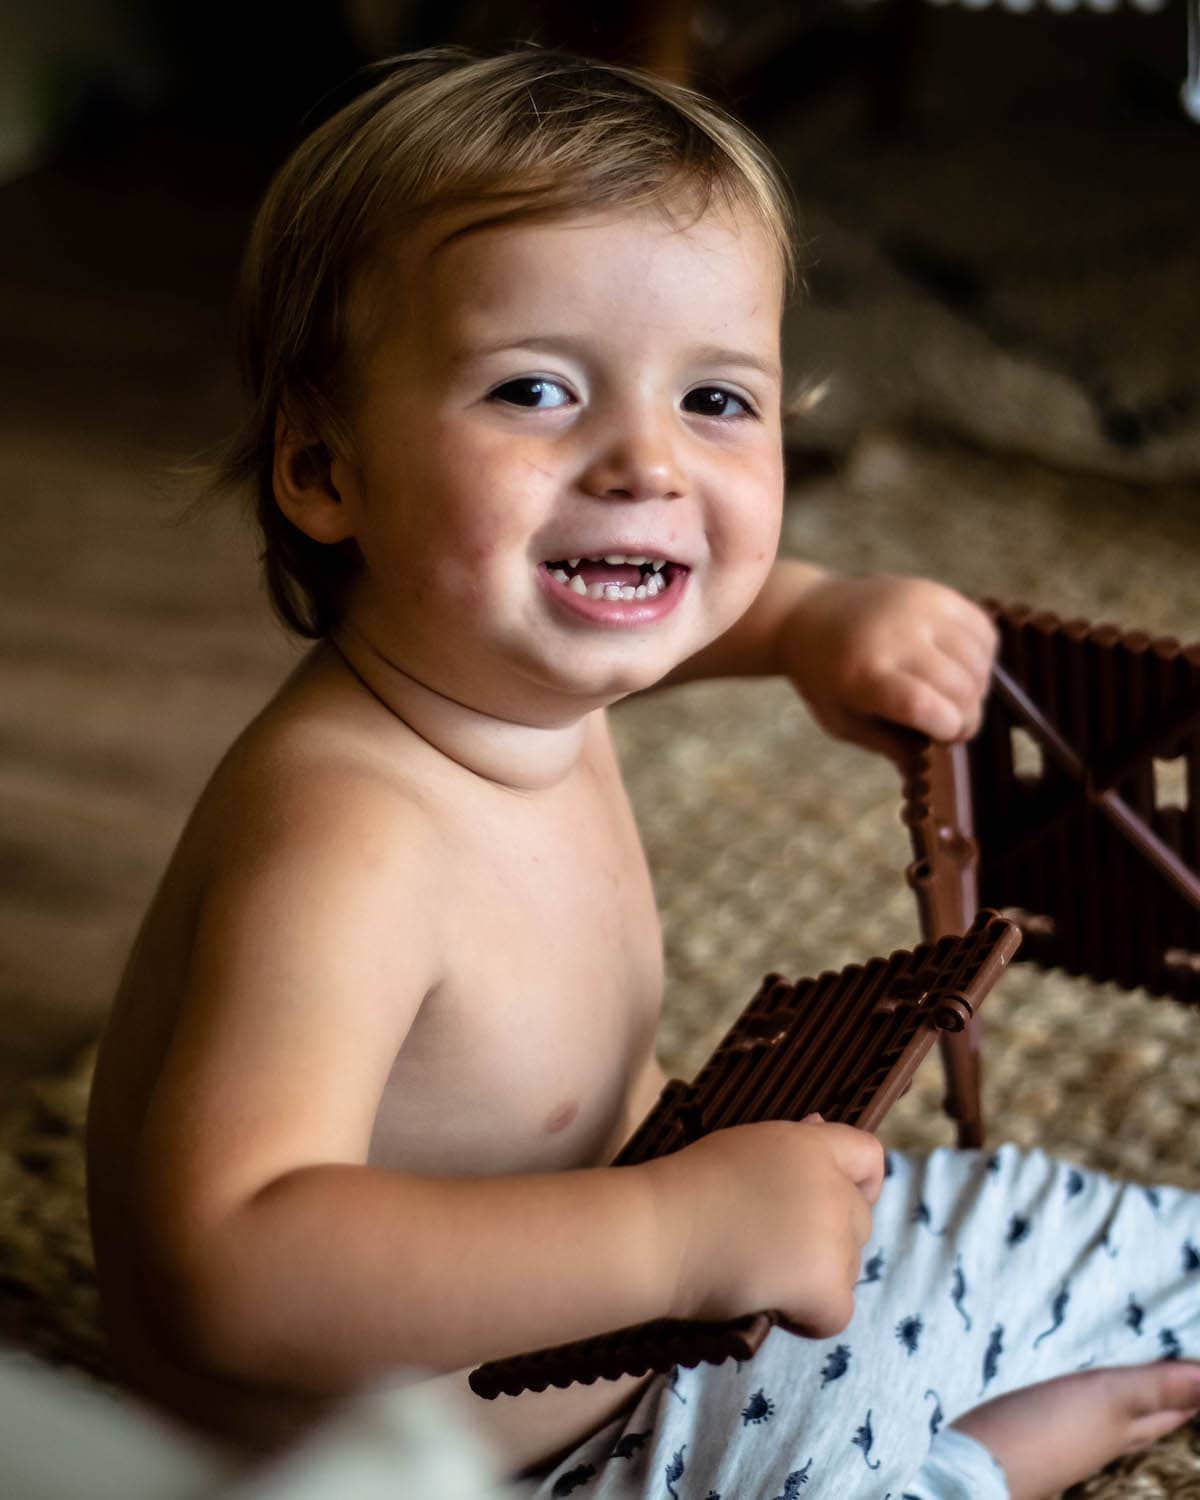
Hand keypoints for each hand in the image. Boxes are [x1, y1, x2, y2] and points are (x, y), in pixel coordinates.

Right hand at [646, 1118, 884, 1336]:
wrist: (660, 1231)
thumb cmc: (687, 1186)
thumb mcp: (744, 1147)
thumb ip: (790, 1148)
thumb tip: (818, 1126)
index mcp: (811, 1145)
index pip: (869, 1157)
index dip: (858, 1182)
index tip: (828, 1202)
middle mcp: (832, 1187)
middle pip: (859, 1220)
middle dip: (827, 1237)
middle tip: (773, 1247)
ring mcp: (833, 1238)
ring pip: (847, 1268)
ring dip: (815, 1276)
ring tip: (758, 1272)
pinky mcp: (825, 1286)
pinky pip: (837, 1312)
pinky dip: (808, 1318)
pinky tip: (771, 1304)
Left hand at [775, 574, 997, 764]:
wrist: (809, 615)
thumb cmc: (826, 680)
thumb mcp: (844, 722)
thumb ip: (890, 748)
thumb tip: (930, 778)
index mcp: (863, 674)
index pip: (923, 705)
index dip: (948, 730)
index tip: (943, 739)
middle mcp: (894, 635)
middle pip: (959, 686)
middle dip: (967, 717)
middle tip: (952, 725)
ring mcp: (918, 608)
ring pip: (978, 660)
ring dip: (977, 689)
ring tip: (953, 697)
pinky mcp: (936, 592)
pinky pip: (983, 630)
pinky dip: (983, 657)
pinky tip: (960, 668)